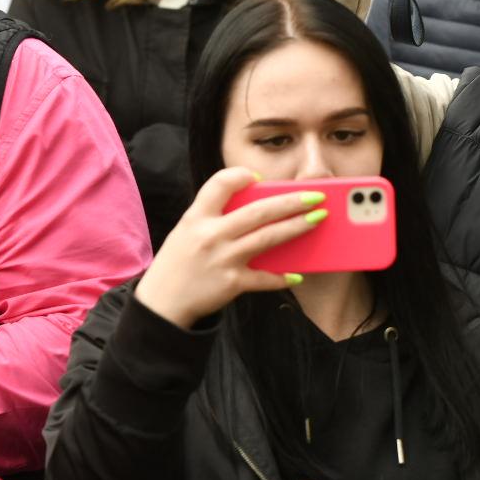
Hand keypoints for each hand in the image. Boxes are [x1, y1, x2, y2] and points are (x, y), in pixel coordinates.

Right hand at [135, 168, 326, 329]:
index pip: (220, 184)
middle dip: (291, 202)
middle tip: (315, 196)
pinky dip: (282, 277)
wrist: (161, 303)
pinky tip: (297, 274)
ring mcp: (223, 259)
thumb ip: (213, 216)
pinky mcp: (232, 283)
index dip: (241, 176)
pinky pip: (264, 278)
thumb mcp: (186, 231)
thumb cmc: (178, 263)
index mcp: (196, 217)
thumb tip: (255, 206)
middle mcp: (210, 235)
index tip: (258, 178)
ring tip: (317, 219)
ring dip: (297, 227)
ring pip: (268, 238)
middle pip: (258, 211)